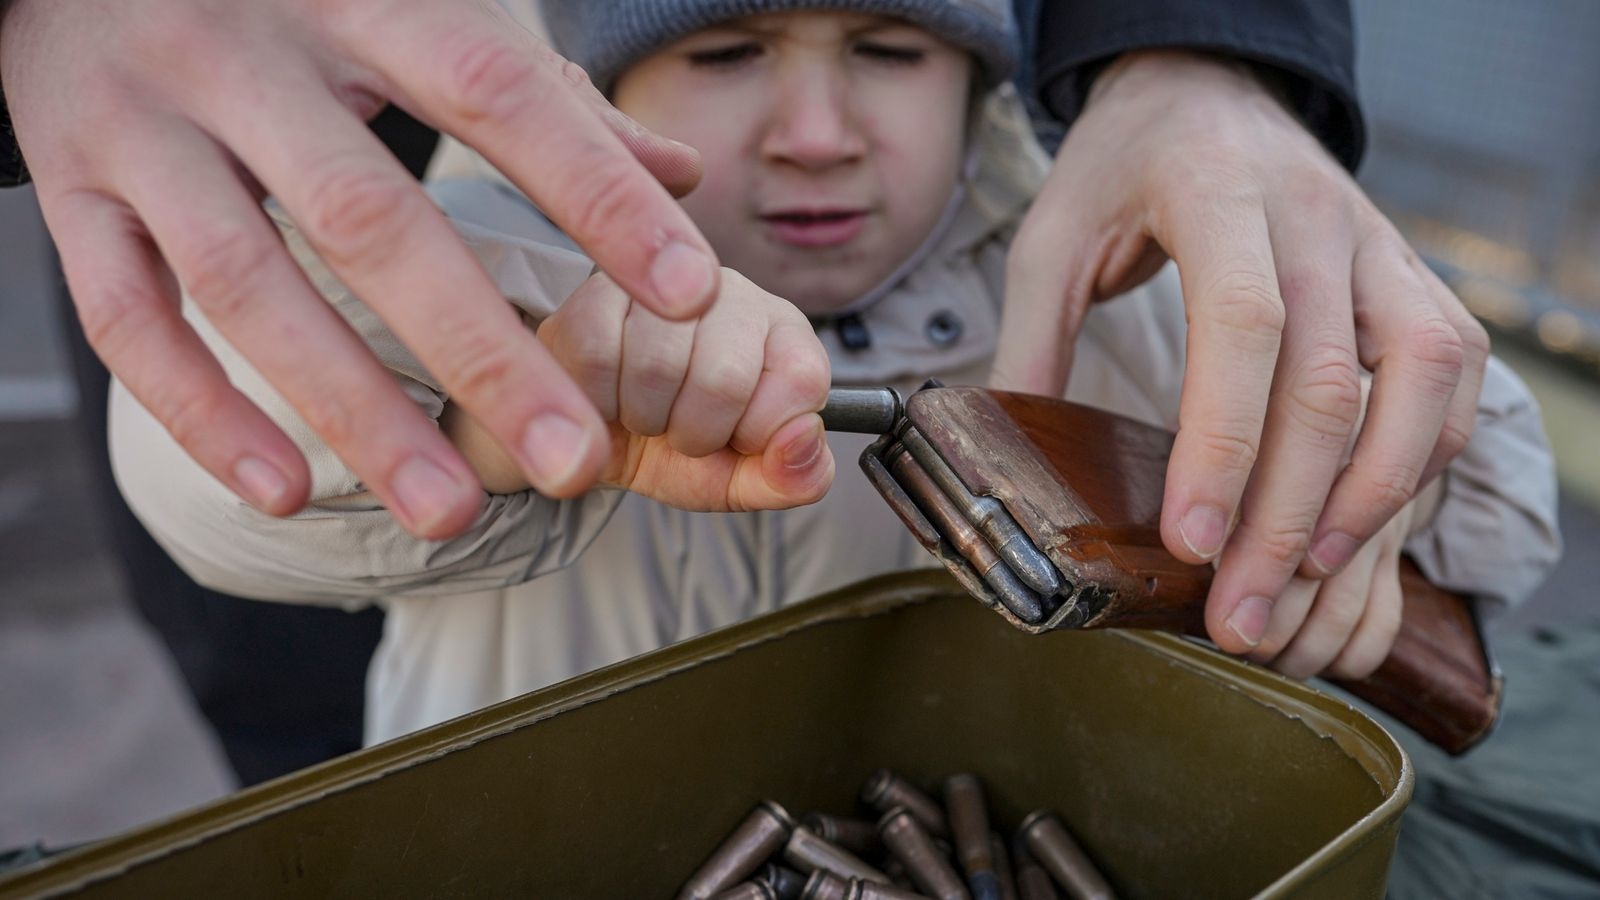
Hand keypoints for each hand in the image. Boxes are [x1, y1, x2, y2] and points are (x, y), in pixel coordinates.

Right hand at [0, 0, 719, 538]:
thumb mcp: (409, 4)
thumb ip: (544, 93)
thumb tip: (679, 171)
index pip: (496, 91)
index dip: (597, 193)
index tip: (692, 292)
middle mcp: (240, 53)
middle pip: (370, 220)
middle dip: (482, 353)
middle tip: (577, 464)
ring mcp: (140, 124)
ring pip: (245, 288)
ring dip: (356, 413)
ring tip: (453, 517)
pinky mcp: (69, 188)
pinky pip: (124, 318)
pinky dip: (202, 414)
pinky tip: (291, 494)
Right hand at [444, 270, 834, 511]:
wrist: (593, 443)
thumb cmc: (677, 450)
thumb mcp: (742, 478)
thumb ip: (793, 475)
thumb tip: (804, 439)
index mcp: (783, 331)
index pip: (801, 378)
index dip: (761, 431)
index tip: (738, 438)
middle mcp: (729, 290)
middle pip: (727, 376)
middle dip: (697, 432)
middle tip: (681, 431)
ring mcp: (660, 281)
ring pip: (659, 365)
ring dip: (646, 418)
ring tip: (643, 415)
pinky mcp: (592, 292)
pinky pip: (597, 355)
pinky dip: (601, 403)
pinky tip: (607, 401)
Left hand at [991, 50, 1487, 654]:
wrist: (1207, 88)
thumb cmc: (1123, 167)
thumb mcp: (1051, 235)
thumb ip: (1032, 342)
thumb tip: (1009, 463)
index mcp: (1216, 193)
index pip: (1242, 323)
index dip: (1223, 442)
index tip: (1189, 540)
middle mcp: (1317, 218)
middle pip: (1331, 381)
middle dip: (1286, 516)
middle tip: (1237, 614)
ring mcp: (1379, 246)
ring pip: (1419, 384)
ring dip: (1371, 501)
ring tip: (1303, 585)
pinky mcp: (1414, 279)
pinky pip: (1449, 380)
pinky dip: (1416, 464)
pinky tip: (1360, 529)